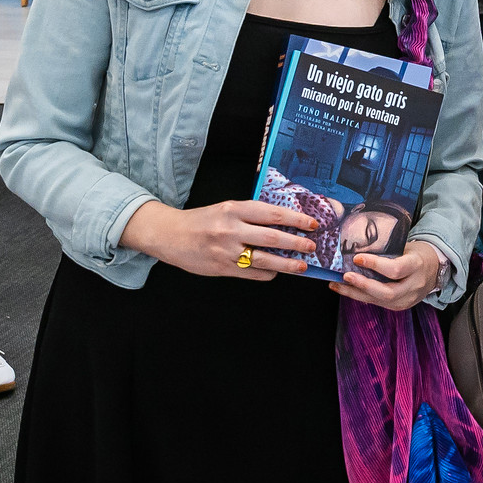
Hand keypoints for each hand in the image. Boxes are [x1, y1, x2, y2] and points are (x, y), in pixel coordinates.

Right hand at [119, 198, 320, 279]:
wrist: (170, 234)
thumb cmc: (202, 220)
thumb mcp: (226, 208)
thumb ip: (251, 215)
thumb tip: (284, 224)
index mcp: (234, 209)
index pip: (272, 213)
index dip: (295, 219)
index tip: (312, 224)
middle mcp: (231, 229)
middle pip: (272, 237)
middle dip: (296, 243)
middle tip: (312, 246)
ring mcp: (226, 250)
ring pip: (264, 259)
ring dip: (286, 264)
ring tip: (301, 266)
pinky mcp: (221, 267)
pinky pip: (251, 273)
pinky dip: (266, 273)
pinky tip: (275, 271)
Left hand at [332, 241, 444, 309]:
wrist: (434, 269)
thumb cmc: (417, 254)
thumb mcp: (407, 248)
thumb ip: (386, 252)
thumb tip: (358, 253)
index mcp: (417, 266)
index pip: (395, 269)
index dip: (375, 265)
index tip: (357, 258)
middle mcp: (413, 286)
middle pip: (387, 292)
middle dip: (363, 285)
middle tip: (345, 276)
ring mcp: (407, 299)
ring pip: (379, 300)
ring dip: (355, 293)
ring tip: (337, 285)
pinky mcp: (400, 306)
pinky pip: (378, 302)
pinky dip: (361, 296)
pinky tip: (347, 289)